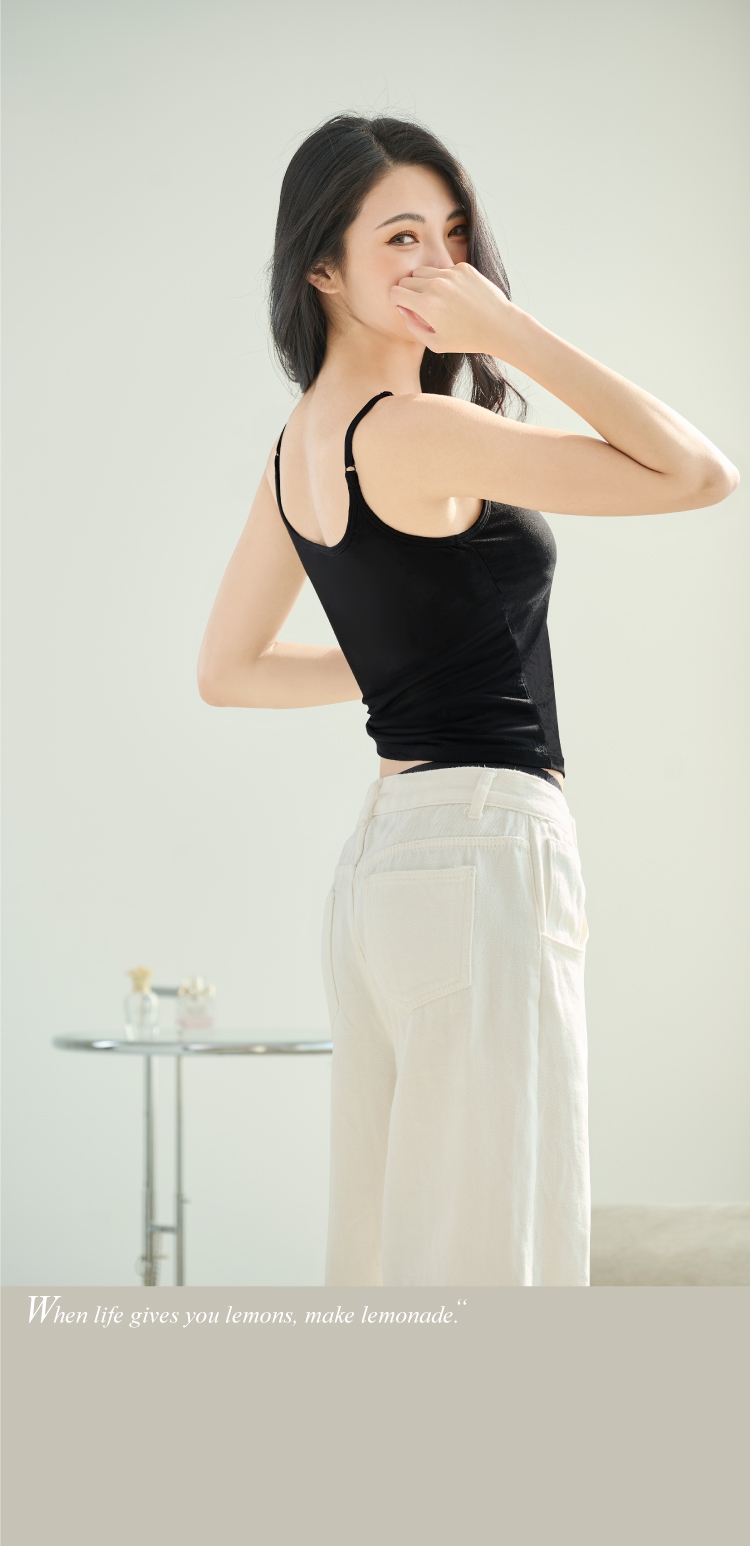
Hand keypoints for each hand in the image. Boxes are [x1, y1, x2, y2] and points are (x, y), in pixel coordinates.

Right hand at [390, 262, 519, 355]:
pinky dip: (444, 280)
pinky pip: (443, 269)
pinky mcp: (463, 268)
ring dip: (424, 283)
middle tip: (420, 306)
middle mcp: (436, 285)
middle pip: (407, 280)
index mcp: (426, 305)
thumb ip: (413, 326)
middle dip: (408, 292)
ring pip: (423, 271)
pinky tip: (456, 294)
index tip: (403, 307)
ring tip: (437, 299)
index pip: (395, 292)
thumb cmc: (467, 339)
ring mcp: (451, 274)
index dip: (396, 301)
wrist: (499, 326)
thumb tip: (403, 308)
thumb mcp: (435, 343)